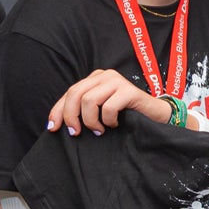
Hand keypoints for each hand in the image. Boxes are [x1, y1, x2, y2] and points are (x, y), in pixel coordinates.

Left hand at [46, 69, 165, 135]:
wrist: (156, 117)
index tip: (52, 127)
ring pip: (89, 100)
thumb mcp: (100, 112)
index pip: (70, 92)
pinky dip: (108, 120)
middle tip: (76, 133)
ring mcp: (117, 81)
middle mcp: (105, 76)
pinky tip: (114, 124)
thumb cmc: (127, 117)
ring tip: (100, 130)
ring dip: (91, 121)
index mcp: (95, 78)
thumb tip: (56, 123)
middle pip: (75, 93)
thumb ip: (83, 110)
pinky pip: (108, 107)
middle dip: (71, 116)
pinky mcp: (129, 90)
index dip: (58, 110)